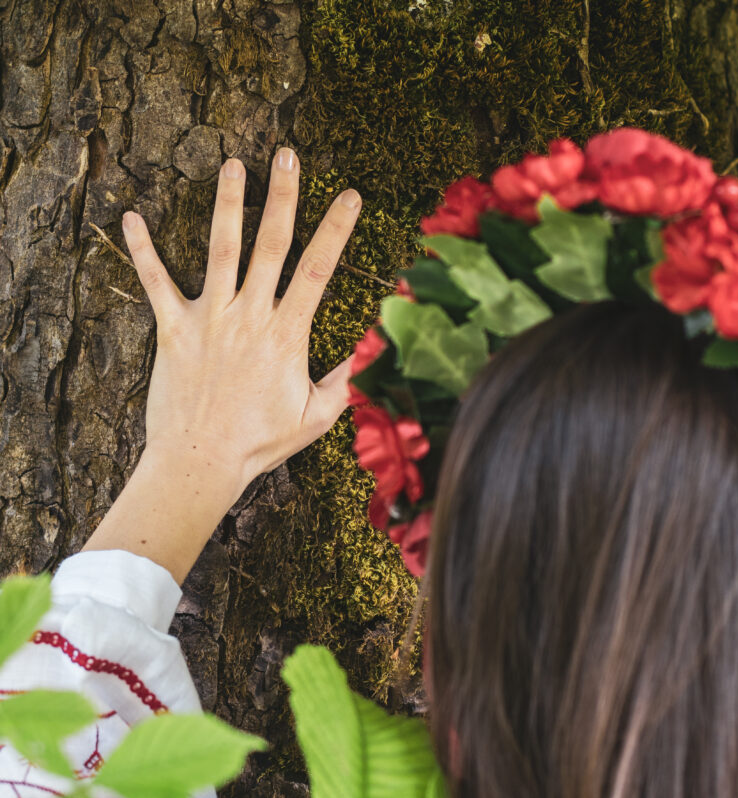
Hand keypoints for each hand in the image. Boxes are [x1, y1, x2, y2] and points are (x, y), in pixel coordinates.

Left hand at [122, 148, 361, 492]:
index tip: (349, 196)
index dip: (336, 230)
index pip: (318, 270)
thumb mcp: (315, 418)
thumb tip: (366, 355)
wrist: (201, 461)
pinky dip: (141, 251)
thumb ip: (343, 383)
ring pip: (221, 250)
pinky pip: (155, 283)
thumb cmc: (258, 444)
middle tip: (288, 155)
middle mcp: (249, 317)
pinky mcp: (173, 330)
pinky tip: (131, 218)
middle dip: (283, 196)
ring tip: (233, 165)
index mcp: (287, 335)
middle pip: (271, 244)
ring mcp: (210, 320)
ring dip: (227, 204)